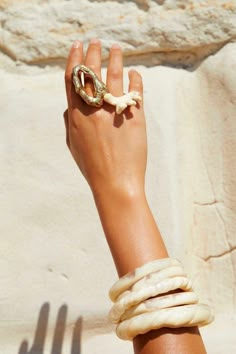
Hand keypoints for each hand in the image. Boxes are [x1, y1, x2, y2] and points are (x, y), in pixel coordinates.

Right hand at [64, 39, 146, 197]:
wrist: (116, 183)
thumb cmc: (92, 166)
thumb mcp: (74, 145)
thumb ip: (70, 123)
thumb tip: (70, 107)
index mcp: (77, 115)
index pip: (73, 78)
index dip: (74, 59)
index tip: (78, 46)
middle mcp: (94, 109)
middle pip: (92, 72)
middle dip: (93, 52)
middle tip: (97, 42)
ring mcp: (115, 111)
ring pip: (115, 75)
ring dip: (115, 58)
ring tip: (117, 48)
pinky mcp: (135, 116)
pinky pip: (136, 91)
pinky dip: (135, 78)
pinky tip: (134, 73)